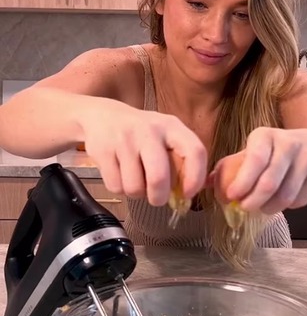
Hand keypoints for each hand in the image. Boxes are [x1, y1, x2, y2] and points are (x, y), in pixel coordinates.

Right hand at [81, 103, 207, 205]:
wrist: (102, 116)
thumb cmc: (142, 134)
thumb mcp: (166, 138)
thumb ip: (180, 163)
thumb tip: (186, 196)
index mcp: (172, 126)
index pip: (195, 152)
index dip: (195, 178)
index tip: (188, 194)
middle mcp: (149, 131)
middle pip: (158, 177)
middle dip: (159, 197)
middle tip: (158, 199)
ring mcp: (124, 139)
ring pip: (134, 187)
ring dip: (137, 193)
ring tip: (136, 180)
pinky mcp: (102, 150)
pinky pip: (115, 186)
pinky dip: (119, 188)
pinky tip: (121, 174)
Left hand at [211, 128, 306, 214]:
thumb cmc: (276, 153)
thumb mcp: (254, 151)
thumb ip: (230, 167)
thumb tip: (204, 183)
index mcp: (266, 135)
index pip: (255, 159)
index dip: (242, 181)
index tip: (232, 196)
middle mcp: (290, 142)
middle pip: (270, 183)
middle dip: (254, 201)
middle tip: (245, 208)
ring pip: (286, 195)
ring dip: (271, 207)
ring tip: (264, 207)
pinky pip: (300, 200)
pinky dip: (289, 206)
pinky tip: (284, 200)